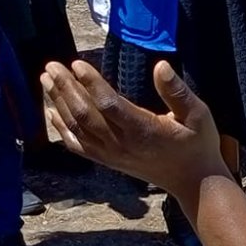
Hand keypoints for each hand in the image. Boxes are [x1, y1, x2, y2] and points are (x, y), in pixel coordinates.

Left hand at [41, 59, 227, 195]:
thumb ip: (177, 91)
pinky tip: (51, 112)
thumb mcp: (198, 115)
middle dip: (65, 88)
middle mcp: (120, 144)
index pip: (108, 104)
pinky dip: (60, 128)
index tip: (76, 64)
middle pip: (84, 113)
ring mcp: (111, 154)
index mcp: (142, 130)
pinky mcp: (107, 160)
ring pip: (76, 127)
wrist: (193, 182)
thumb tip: (161, 66)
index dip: (90, 83)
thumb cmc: (197, 144)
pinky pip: (76, 144)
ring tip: (47, 79)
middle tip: (52, 66)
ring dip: (58, 102)